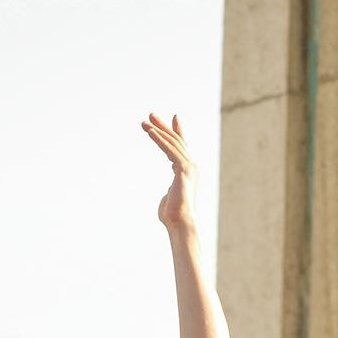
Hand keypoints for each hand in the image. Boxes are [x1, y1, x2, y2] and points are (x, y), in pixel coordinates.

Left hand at [141, 112, 196, 229]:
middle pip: (177, 141)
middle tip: (150, 116)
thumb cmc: (173, 215)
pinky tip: (150, 132)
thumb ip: (170, 190)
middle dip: (164, 127)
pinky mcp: (183, 169)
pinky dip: (160, 140)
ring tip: (145, 122)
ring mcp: (190, 167)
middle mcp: (192, 166)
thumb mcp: (171, 197)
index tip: (173, 118)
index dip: (177, 131)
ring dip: (158, 130)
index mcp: (189, 172)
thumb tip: (168, 191)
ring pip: (173, 143)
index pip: (183, 147)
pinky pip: (170, 150)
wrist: (180, 222)